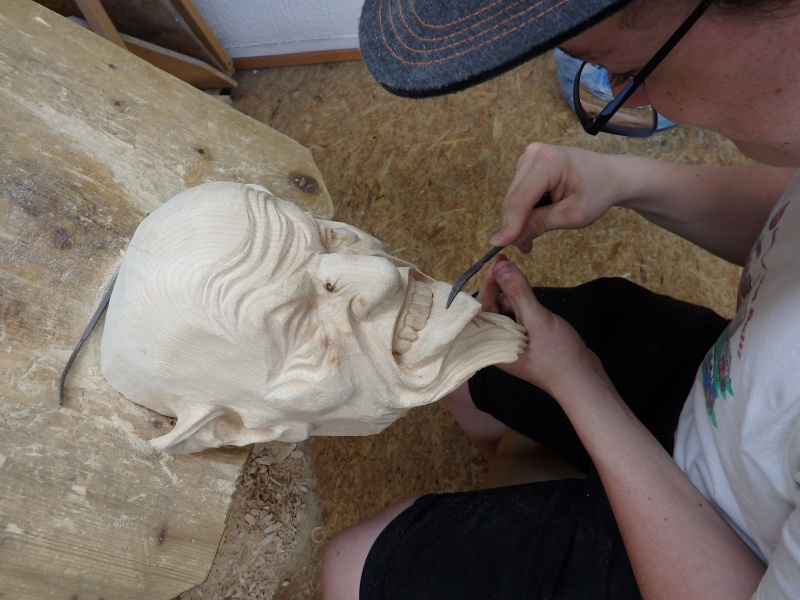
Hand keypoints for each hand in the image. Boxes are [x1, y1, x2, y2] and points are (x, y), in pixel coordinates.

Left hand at [477, 255, 606, 397]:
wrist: (584, 380)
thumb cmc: (560, 358)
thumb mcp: (538, 320)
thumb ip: (518, 293)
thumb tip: (501, 267)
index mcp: (492, 344)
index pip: (481, 307)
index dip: (488, 283)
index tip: (498, 261)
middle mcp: (497, 343)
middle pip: (492, 306)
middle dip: (501, 287)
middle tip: (509, 263)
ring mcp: (511, 342)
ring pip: (506, 309)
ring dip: (515, 295)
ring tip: (528, 291)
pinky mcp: (524, 339)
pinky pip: (518, 316)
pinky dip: (524, 305)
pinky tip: (536, 305)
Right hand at [490, 143, 630, 251]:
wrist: (610, 175)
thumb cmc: (597, 193)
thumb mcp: (572, 215)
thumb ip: (539, 224)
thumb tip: (507, 239)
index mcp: (549, 162)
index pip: (520, 200)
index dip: (509, 225)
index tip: (499, 246)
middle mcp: (534, 153)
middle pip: (512, 199)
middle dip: (515, 225)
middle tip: (526, 246)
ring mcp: (530, 155)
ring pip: (512, 197)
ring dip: (519, 218)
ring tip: (535, 232)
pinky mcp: (527, 162)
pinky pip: (517, 192)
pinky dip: (524, 208)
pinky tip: (539, 214)